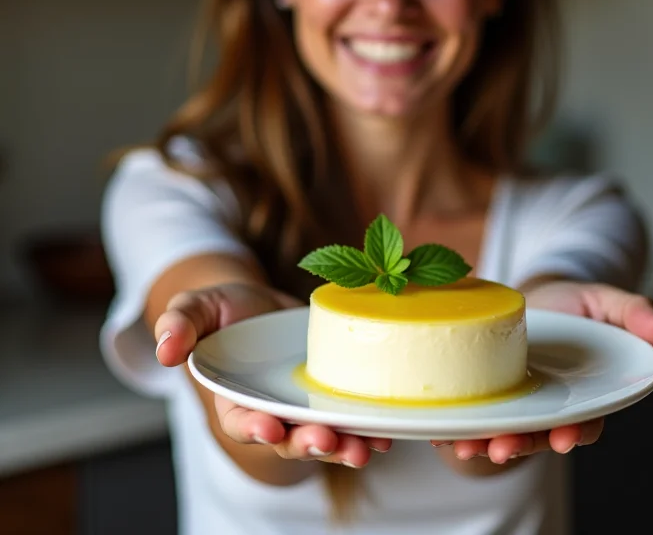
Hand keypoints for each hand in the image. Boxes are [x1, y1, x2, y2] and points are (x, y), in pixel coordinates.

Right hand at [155, 282, 391, 467]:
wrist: (259, 303)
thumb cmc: (223, 309)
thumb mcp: (196, 307)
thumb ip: (179, 324)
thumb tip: (164, 350)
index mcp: (233, 399)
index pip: (240, 421)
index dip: (254, 428)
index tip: (270, 429)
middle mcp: (270, 411)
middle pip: (288, 438)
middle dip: (308, 444)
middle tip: (329, 441)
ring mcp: (302, 407)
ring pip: (323, 436)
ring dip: (344, 446)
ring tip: (366, 449)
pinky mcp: (328, 394)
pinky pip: (349, 417)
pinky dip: (367, 429)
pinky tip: (386, 433)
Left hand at [433, 279, 652, 464]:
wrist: (533, 295)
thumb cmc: (573, 300)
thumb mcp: (604, 299)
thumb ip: (634, 312)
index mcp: (584, 393)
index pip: (584, 422)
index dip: (575, 432)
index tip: (563, 439)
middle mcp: (550, 405)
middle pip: (537, 435)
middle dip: (520, 445)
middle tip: (500, 449)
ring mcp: (517, 402)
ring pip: (504, 431)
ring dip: (484, 442)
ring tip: (464, 445)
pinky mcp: (488, 392)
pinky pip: (475, 414)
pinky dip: (458, 425)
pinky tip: (439, 429)